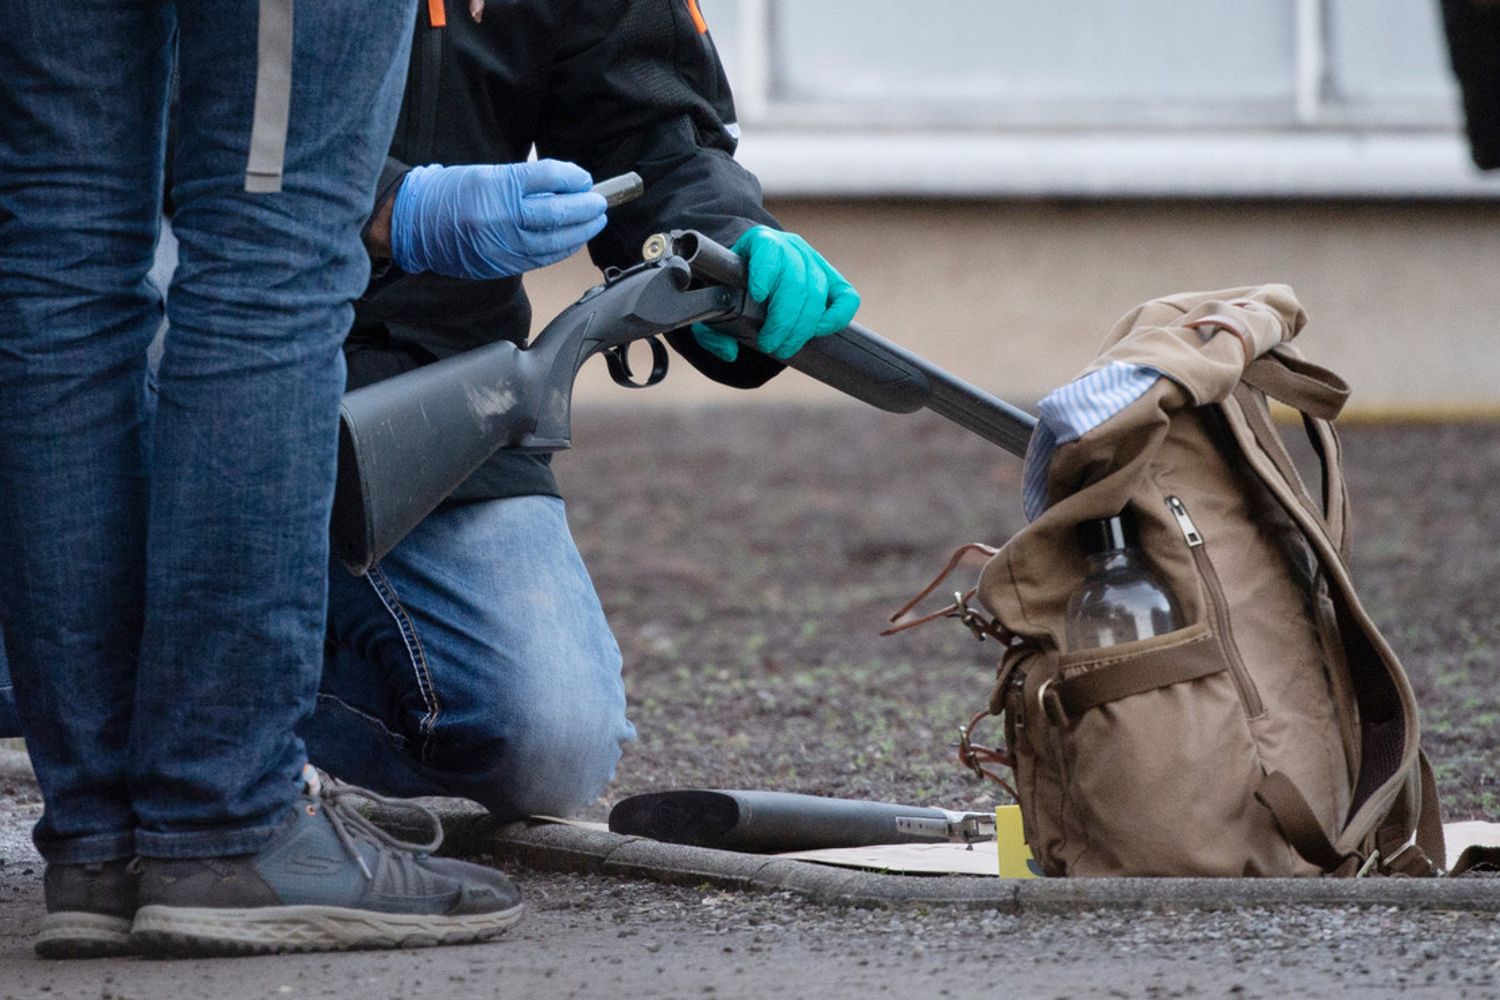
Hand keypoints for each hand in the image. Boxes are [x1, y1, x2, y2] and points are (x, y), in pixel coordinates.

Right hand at [390, 160, 607, 279]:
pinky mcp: (501, 264)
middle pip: (556, 212)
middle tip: (599, 202)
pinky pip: (540, 258)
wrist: (415, 224)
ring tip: (594, 221)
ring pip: (553, 240)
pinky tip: (573, 240)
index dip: (571, 178)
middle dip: (584, 207)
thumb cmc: (449, 193)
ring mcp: (501, 244)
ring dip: (580, 231)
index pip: (546, 178)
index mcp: (496, 186)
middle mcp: (501, 216)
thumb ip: (526, 181)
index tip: (583, 178)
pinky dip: (561, 249)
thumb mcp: (487, 174)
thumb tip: (565, 186)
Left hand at [691, 226, 859, 362]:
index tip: (758, 295)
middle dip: (783, 320)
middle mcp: (789, 246)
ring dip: (802, 328)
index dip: (765, 272)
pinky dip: (836, 318)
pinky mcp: (831, 278)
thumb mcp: (713, 302)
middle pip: (795, 281)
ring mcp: (813, 261)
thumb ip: (710, 330)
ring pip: (817, 293)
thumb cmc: (731, 287)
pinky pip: (846, 297)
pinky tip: (817, 332)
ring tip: (784, 347)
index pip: (767, 250)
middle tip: (770, 345)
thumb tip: (729, 351)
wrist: (751, 268)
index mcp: (758, 242)